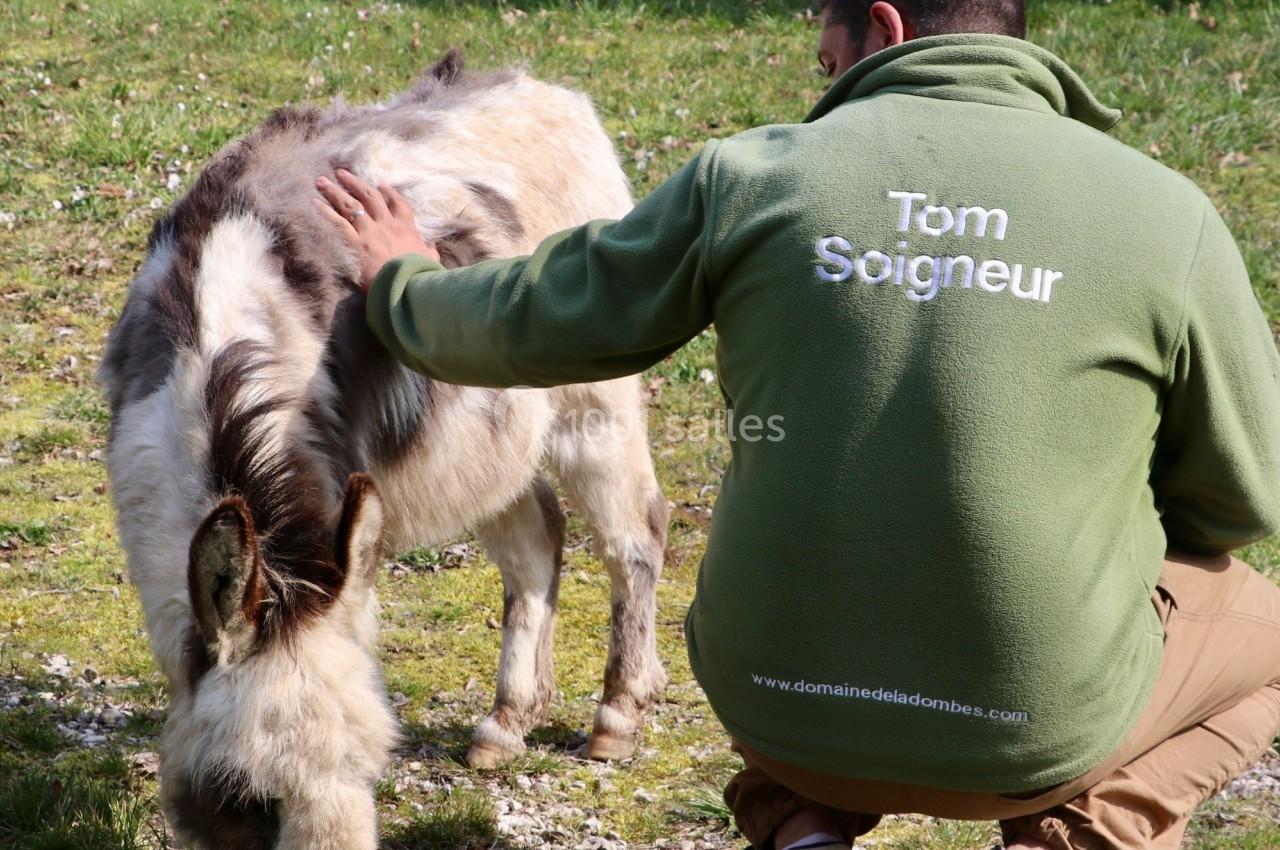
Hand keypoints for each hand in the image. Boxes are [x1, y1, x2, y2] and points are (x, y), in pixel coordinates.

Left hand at [313, 169, 440, 291]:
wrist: (408, 286)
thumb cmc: (420, 276)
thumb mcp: (429, 261)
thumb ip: (430, 251)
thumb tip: (432, 247)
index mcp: (406, 228)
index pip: (399, 204)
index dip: (389, 193)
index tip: (381, 184)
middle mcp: (387, 225)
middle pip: (370, 197)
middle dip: (355, 183)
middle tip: (341, 173)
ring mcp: (371, 232)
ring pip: (351, 204)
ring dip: (336, 191)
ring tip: (322, 181)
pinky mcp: (356, 243)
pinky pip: (338, 222)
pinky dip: (326, 211)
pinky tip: (315, 202)